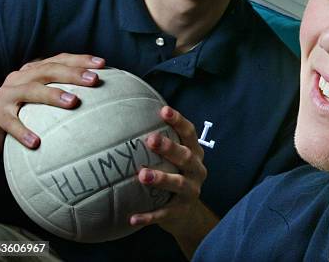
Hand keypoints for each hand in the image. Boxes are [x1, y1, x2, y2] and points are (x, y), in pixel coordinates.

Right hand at [0, 53, 104, 154]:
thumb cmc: (23, 112)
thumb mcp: (42, 101)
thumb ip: (65, 95)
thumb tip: (103, 102)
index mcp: (34, 71)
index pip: (59, 60)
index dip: (80, 60)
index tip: (102, 64)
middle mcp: (20, 78)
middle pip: (48, 70)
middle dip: (73, 73)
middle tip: (94, 79)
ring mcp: (7, 95)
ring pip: (31, 91)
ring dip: (53, 95)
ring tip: (74, 102)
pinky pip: (11, 123)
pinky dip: (23, 131)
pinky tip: (37, 142)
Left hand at [130, 107, 212, 256]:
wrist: (187, 216)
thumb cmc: (175, 176)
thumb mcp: (176, 159)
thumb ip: (163, 142)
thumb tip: (135, 116)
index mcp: (195, 153)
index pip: (189, 133)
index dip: (178, 121)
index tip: (164, 110)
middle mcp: (196, 170)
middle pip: (186, 156)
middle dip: (169, 148)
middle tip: (150, 139)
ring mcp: (191, 191)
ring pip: (178, 183)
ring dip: (161, 178)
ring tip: (141, 175)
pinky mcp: (180, 211)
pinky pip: (164, 213)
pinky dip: (149, 216)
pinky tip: (132, 217)